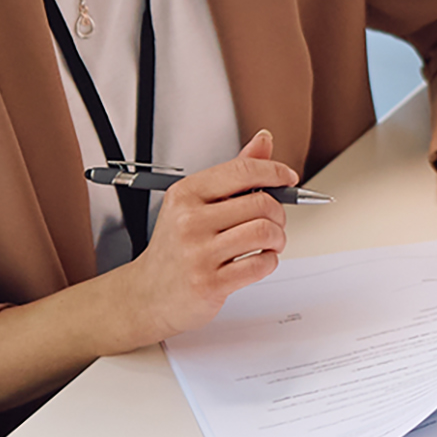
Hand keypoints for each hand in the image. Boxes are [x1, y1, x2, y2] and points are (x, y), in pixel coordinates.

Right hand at [104, 129, 297, 347]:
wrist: (148, 295)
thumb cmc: (175, 248)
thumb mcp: (195, 203)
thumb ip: (233, 173)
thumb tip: (263, 141)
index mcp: (186, 194)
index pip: (242, 170)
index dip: (274, 171)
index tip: (288, 178)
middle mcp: (189, 221)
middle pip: (261, 203)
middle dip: (278, 213)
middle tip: (274, 221)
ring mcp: (199, 253)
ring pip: (264, 232)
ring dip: (277, 239)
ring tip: (269, 243)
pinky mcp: (210, 282)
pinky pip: (261, 264)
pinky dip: (269, 261)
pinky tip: (258, 260)